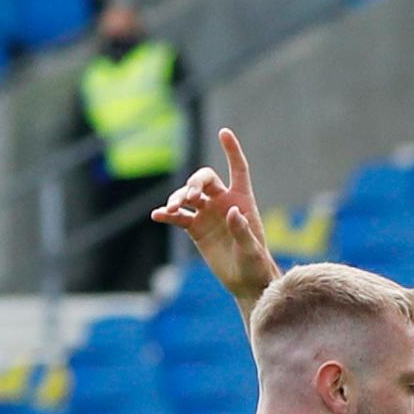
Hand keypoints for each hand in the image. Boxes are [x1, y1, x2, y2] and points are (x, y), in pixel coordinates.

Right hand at [153, 126, 276, 306]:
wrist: (244, 280)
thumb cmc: (255, 263)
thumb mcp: (252, 250)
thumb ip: (243, 231)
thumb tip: (232, 212)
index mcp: (243, 200)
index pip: (238, 169)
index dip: (232, 151)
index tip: (224, 132)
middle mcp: (223, 201)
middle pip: (205, 181)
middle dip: (194, 184)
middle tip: (190, 196)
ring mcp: (206, 213)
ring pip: (187, 197)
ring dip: (177, 199)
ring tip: (172, 210)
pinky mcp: (194, 227)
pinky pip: (178, 217)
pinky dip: (167, 215)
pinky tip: (158, 216)